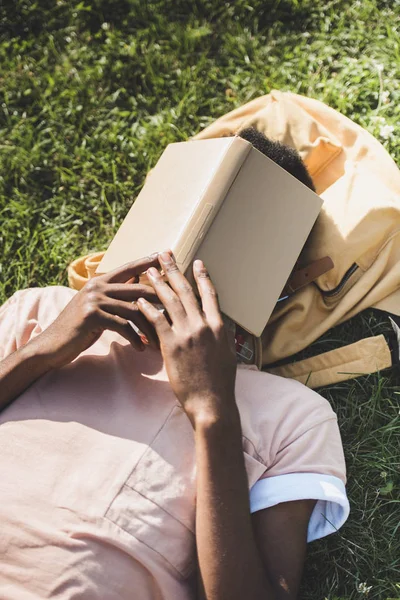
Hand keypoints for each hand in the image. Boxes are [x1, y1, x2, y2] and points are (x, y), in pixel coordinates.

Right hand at [35, 255, 161, 368]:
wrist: (52, 345)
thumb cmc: (79, 327)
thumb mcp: (97, 307)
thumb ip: (114, 294)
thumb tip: (138, 285)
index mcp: (100, 281)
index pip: (129, 268)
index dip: (148, 261)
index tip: (167, 254)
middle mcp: (97, 286)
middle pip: (138, 288)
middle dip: (160, 297)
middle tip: (179, 306)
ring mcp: (94, 299)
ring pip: (133, 309)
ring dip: (149, 327)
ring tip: (161, 341)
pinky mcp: (91, 315)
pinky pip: (122, 325)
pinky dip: (135, 338)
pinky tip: (142, 348)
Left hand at [137, 252, 236, 425]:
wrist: (211, 403)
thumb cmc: (220, 383)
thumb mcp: (227, 354)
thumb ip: (221, 336)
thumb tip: (219, 324)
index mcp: (219, 326)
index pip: (210, 294)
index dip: (202, 276)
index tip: (196, 262)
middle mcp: (204, 325)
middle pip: (187, 291)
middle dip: (175, 271)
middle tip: (165, 255)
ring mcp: (188, 334)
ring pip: (171, 301)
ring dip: (158, 283)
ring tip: (149, 270)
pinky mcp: (172, 346)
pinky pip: (158, 321)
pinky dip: (148, 309)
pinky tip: (139, 300)